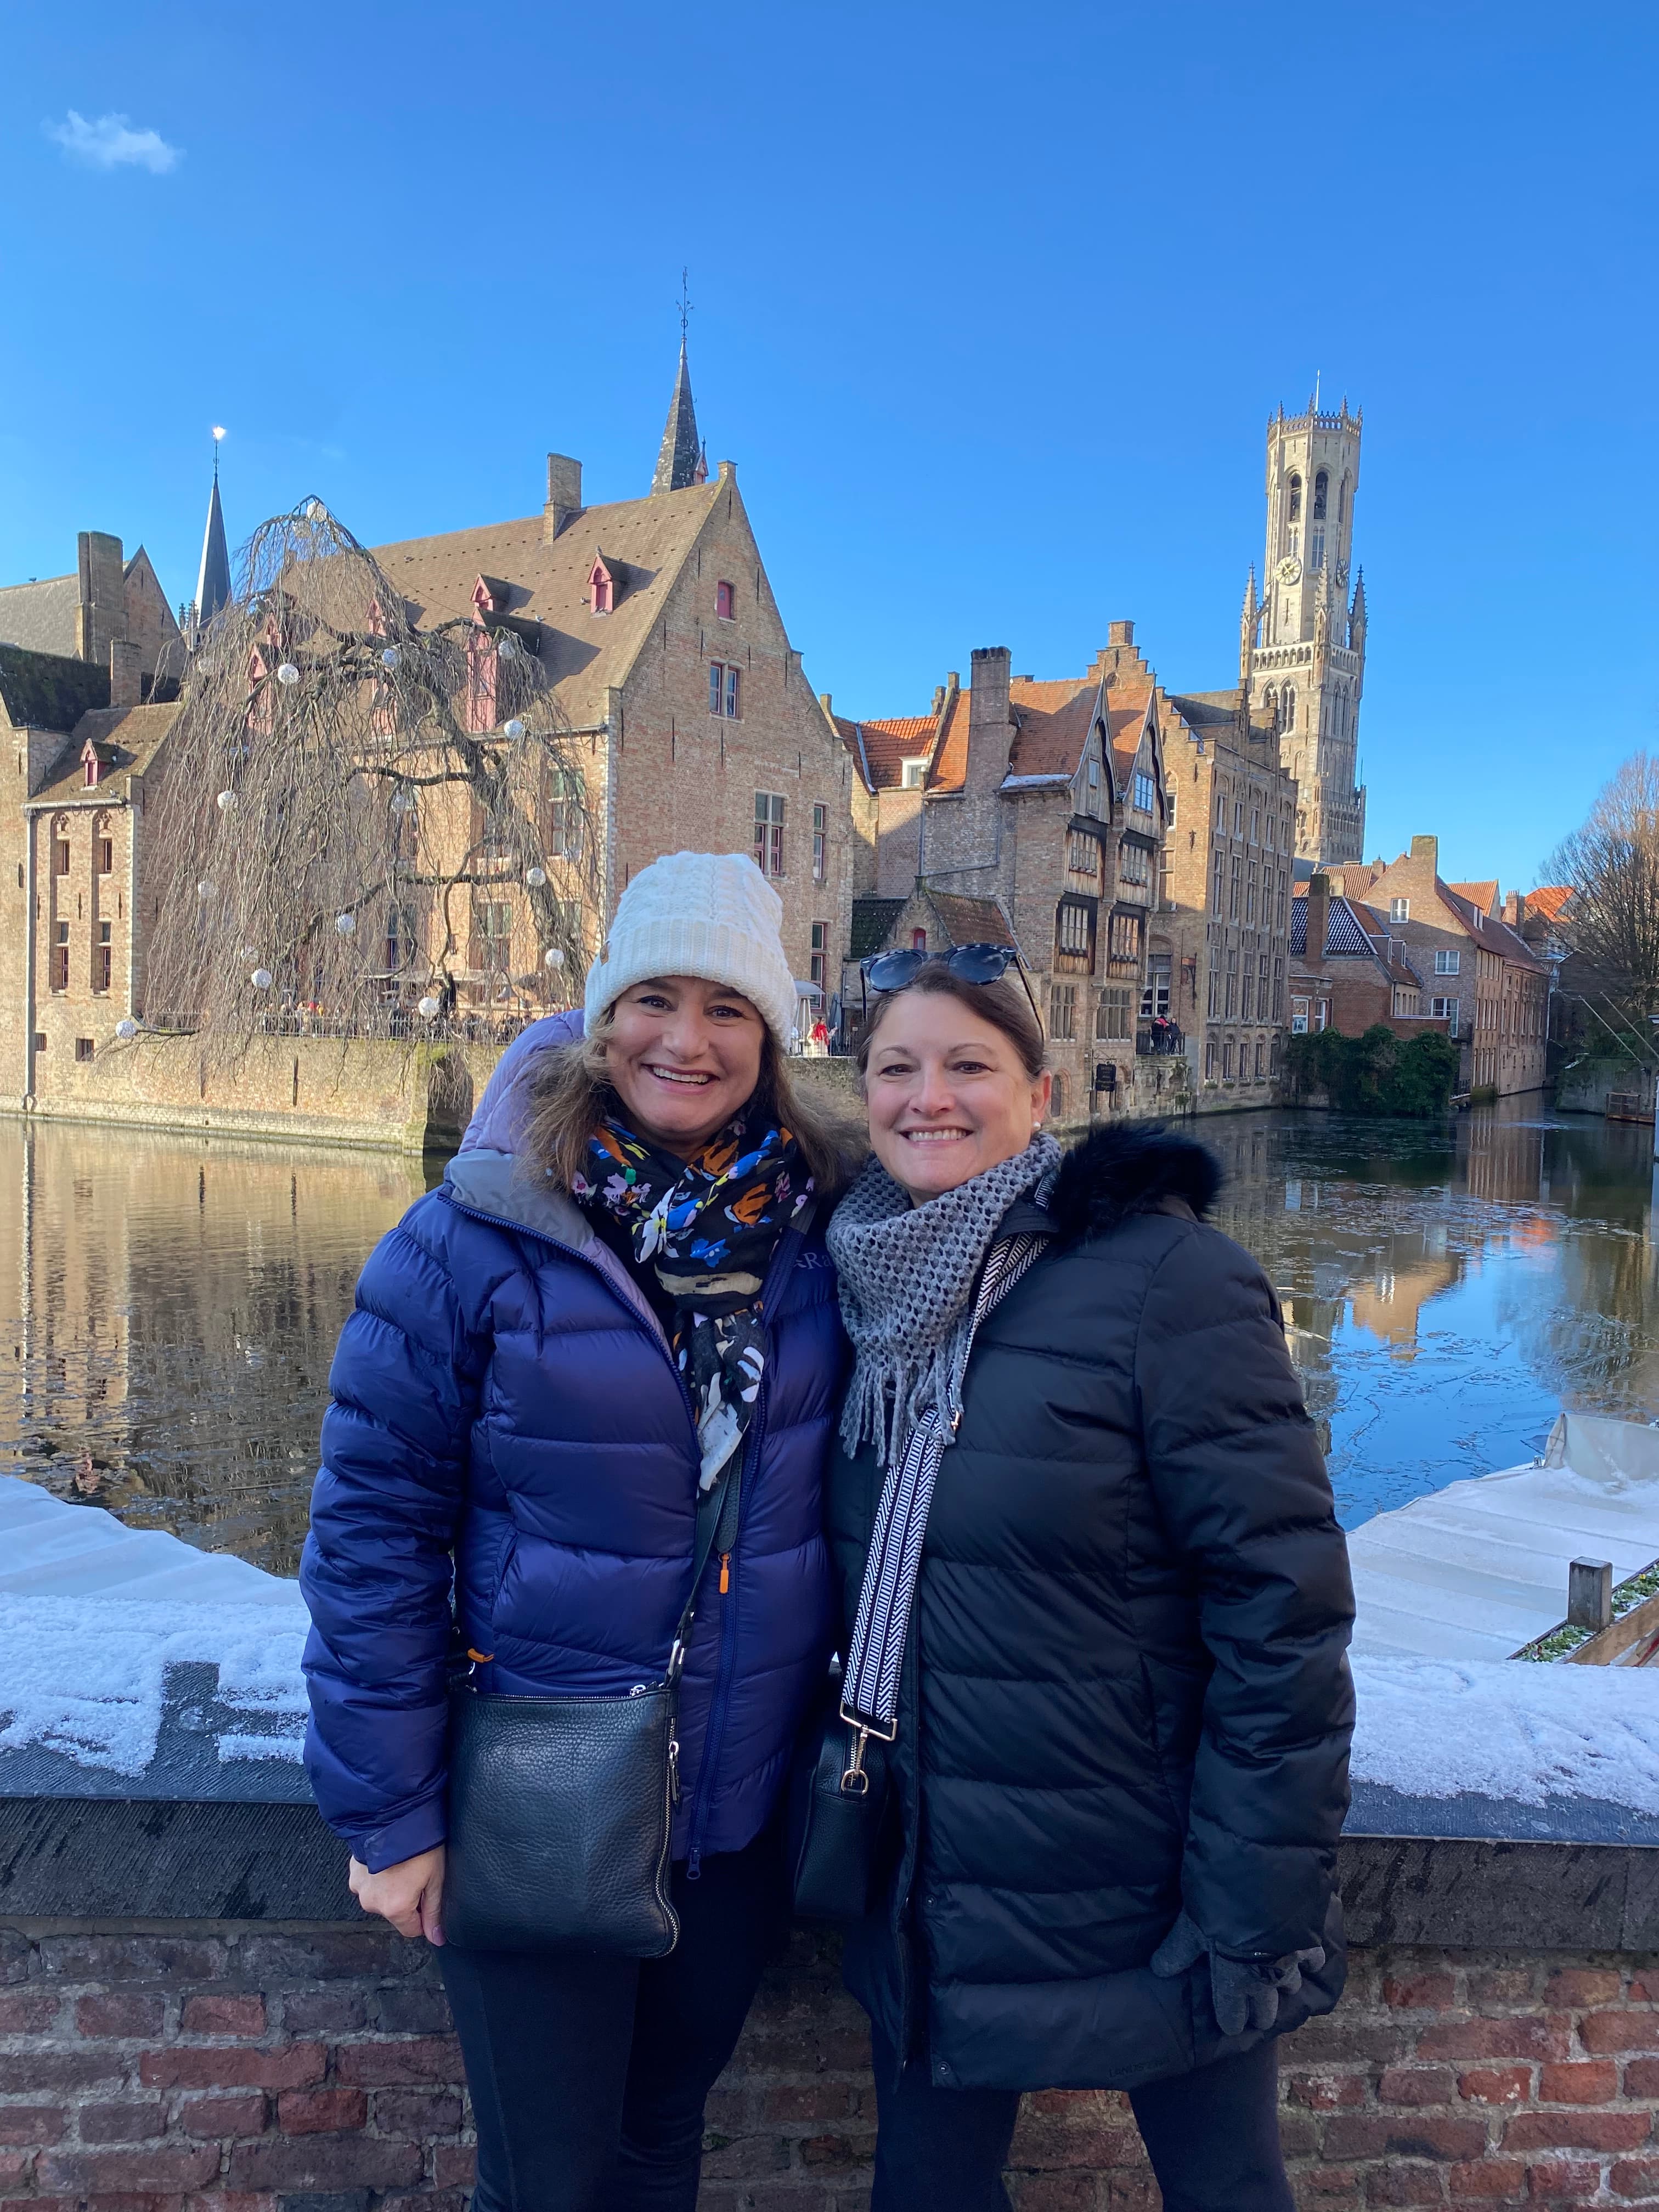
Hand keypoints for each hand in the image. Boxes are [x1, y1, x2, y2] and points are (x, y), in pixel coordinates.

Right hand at [348, 1846, 445, 1944]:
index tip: (428, 1895)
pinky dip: (378, 1876)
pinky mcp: (352, 1873)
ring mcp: (359, 1888)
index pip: (412, 1929)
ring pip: (381, 1897)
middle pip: (396, 1912)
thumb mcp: (435, 1878)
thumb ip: (434, 1911)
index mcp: (394, 1908)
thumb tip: (436, 1938)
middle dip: (407, 1898)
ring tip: (402, 1863)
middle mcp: (373, 1903)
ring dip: (391, 1887)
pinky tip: (387, 1860)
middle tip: (417, 1873)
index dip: (424, 1915)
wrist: (393, 1815)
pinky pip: (369, 1883)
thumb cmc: (419, 1845)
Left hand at [1150, 1908, 1323, 2037]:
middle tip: (1258, 2017)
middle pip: (1266, 2011)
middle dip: (1260, 2015)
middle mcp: (1264, 1980)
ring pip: (1291, 1987)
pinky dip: (1311, 1960)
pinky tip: (1309, 1959)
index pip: (1232, 2016)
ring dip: (1285, 1987)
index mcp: (1233, 1980)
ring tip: (1282, 1986)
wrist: (1263, 1878)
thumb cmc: (1220, 1903)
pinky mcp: (1310, 1941)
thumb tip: (1159, 1972)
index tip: (1231, 2028)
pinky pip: (1314, 1959)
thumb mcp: (1191, 1924)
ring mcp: (1290, 1961)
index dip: (1231, 2022)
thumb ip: (1178, 1950)